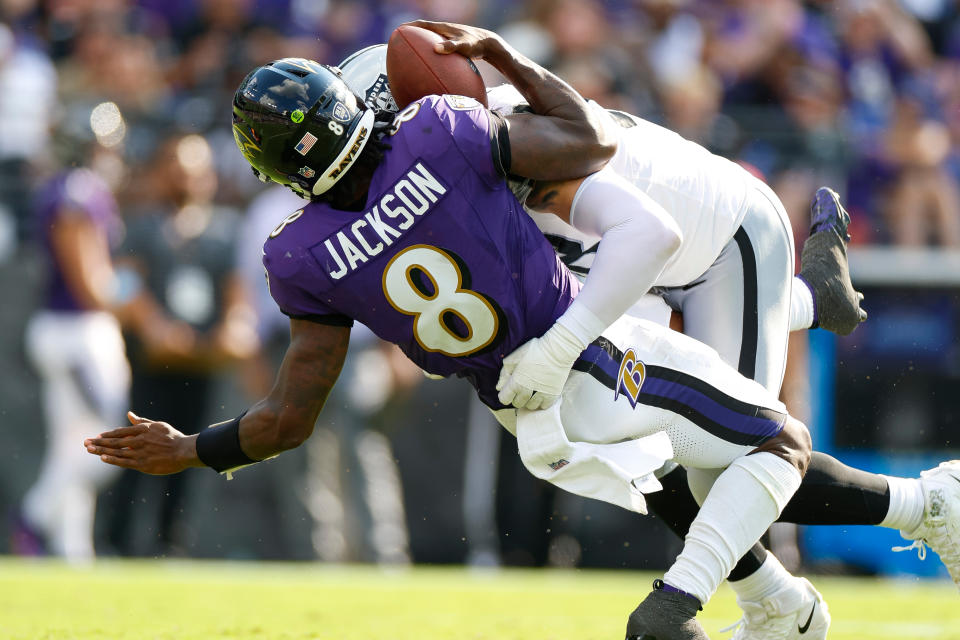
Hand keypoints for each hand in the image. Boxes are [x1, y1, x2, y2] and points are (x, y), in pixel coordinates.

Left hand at [84, 412, 200, 474]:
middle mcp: (139, 440)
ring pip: (117, 451)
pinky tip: (102, 457)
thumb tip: (129, 414)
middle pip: (115, 441)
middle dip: (99, 442)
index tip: (97, 437)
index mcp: (143, 430)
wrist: (184, 451)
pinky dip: (113, 459)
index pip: (120, 432)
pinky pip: (124, 461)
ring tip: (89, 449)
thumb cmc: (172, 437)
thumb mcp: (157, 425)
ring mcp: (140, 452)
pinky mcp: (143, 464)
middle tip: (85, 443)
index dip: (108, 435)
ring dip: (101, 450)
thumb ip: (141, 421)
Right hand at [406, 20, 505, 59]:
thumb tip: (435, 49)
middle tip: (400, 40)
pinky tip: (428, 63)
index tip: (399, 30)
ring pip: (430, 39)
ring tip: (410, 52)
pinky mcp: (452, 44)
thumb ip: (450, 47)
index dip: (410, 26)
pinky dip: (430, 51)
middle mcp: (444, 30)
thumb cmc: (476, 45)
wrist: (489, 45)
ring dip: (420, 43)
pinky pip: (437, 47)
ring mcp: (448, 37)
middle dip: (411, 34)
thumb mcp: (463, 46)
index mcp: (443, 27)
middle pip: (424, 30)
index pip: (423, 24)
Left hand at [496, 323, 585, 409]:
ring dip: (529, 401)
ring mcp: (540, 394)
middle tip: (522, 389)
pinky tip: (541, 394)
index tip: (509, 389)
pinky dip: (541, 403)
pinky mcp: (552, 395)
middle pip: (517, 404)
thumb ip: (505, 373)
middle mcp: (527, 391)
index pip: (504, 399)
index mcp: (516, 382)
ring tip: (532, 392)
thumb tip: (499, 387)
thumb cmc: (535, 350)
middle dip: (517, 397)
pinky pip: (544, 406)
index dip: (506, 395)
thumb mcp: (515, 357)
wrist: (558, 350)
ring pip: (531, 406)